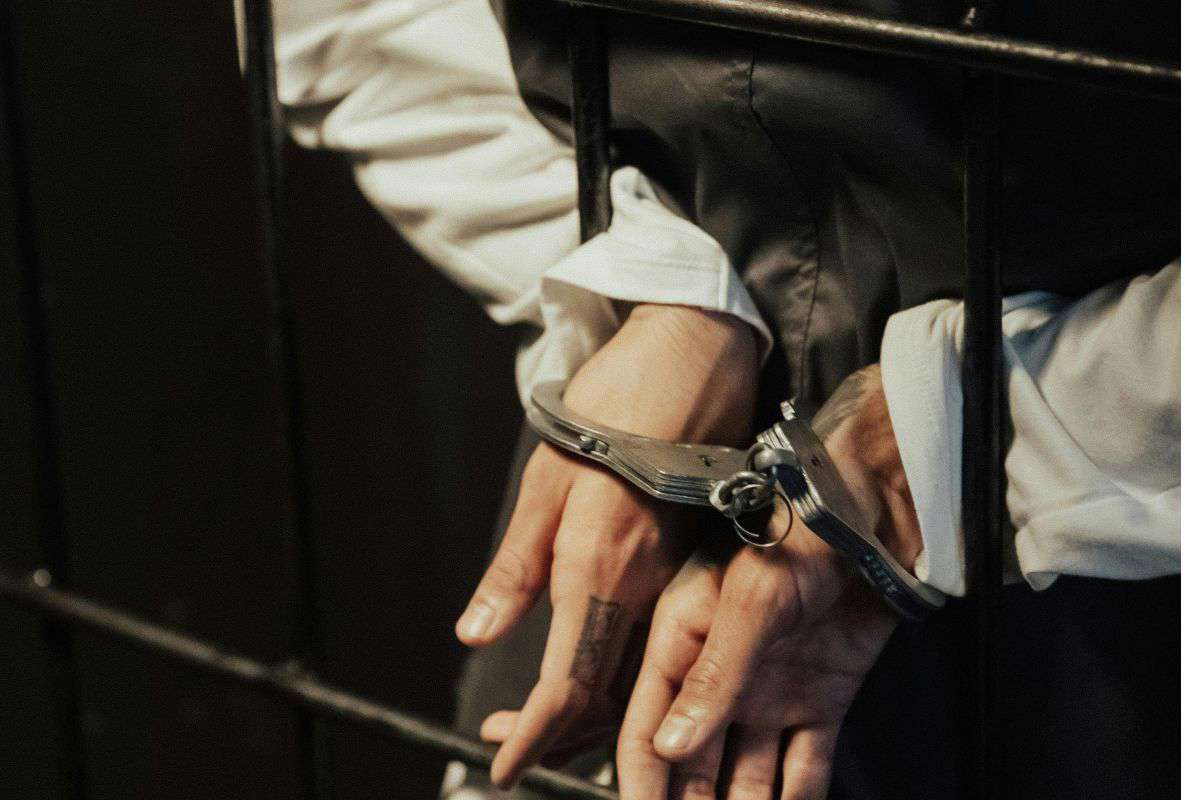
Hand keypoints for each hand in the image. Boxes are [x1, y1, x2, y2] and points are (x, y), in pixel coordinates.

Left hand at [455, 304, 758, 787]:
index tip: (503, 766)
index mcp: (600, 566)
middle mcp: (647, 584)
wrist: (688, 358)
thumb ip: (517, 567)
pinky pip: (665, 643)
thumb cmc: (611, 409)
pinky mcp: (699, 561)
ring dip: (594, 714)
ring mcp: (681, 575)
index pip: (568, 684)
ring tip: (550, 731)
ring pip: (640, 676)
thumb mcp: (545, 482)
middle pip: (609, 696)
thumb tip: (479, 633)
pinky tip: (605, 677)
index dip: (534, 735)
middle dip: (560, 738)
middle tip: (515, 751)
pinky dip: (629, 675)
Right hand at [616, 364, 923, 799]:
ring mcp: (770, 691)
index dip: (641, 778)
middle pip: (692, 761)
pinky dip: (797, 799)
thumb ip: (713, 676)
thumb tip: (670, 746)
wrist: (875, 515)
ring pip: (745, 774)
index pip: (648, 724)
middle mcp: (720, 674)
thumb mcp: (749, 601)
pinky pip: (805, 765)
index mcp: (683, 641)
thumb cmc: (801, 532)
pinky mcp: (820, 699)